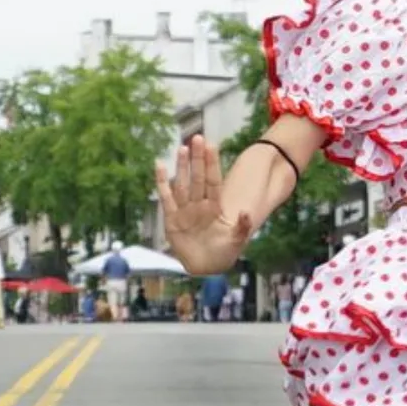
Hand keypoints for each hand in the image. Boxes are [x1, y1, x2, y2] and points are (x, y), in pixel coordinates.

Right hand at [156, 136, 254, 275]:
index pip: (214, 181)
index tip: (212, 145)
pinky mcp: (172, 219)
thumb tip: (247, 213)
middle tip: (197, 138)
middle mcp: (200, 204)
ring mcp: (185, 210)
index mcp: (216, 207)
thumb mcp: (236, 241)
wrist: (206, 267)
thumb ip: (242, 227)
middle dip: (198, 159)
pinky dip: (161, 182)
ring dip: (182, 167)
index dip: (212, 164)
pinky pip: (166, 198)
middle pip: (198, 177)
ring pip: (183, 183)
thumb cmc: (224, 253)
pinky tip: (159, 166)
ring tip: (182, 148)